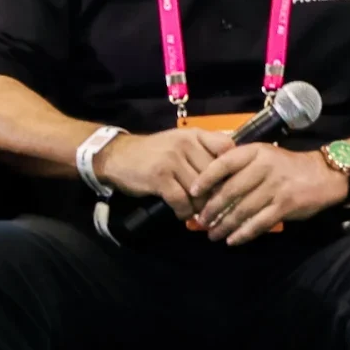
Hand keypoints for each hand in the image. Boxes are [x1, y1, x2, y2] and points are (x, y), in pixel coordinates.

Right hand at [92, 128, 235, 221]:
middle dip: (216, 194)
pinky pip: (181, 199)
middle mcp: (186, 144)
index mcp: (195, 135)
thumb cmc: (154, 152)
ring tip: (199, 214)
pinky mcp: (160, 177)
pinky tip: (183, 214)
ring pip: (200, 190)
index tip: (231, 183)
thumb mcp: (181, 141)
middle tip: (216, 207)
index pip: (227, 148)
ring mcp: (172, 160)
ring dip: (200, 206)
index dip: (232, 168)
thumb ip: (204, 150)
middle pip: (215, 174)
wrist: (117, 155)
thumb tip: (231, 173)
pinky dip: (184, 211)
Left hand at [189, 143, 346, 245]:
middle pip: (230, 191)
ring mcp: (275, 187)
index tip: (192, 192)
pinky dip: (243, 234)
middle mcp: (265, 168)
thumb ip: (242, 167)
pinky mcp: (285, 205)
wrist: (325, 174)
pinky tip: (233, 240)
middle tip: (201, 221)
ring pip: (242, 210)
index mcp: (256, 153)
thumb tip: (212, 188)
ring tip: (213, 234)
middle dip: (212, 209)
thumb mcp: (265, 156)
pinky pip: (259, 223)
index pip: (224, 163)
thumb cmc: (289, 167)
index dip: (206, 178)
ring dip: (224, 225)